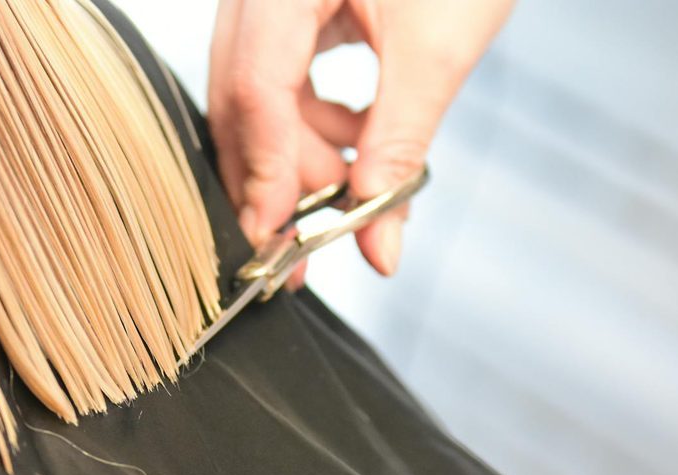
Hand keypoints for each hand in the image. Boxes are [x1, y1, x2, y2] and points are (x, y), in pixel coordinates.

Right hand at [208, 0, 512, 283]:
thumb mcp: (437, 52)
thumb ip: (399, 149)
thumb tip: (376, 246)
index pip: (255, 85)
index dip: (266, 171)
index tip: (277, 240)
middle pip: (240, 99)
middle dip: (277, 178)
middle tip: (305, 246)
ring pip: (255, 100)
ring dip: (300, 156)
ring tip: (358, 181)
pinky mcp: (284, 9)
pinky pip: (278, 82)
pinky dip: (311, 124)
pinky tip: (354, 138)